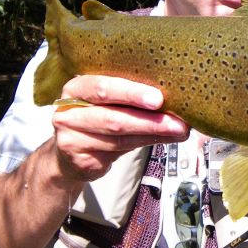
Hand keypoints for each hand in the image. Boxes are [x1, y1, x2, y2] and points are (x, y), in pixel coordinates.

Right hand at [51, 75, 188, 181]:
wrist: (70, 154)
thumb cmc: (97, 119)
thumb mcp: (106, 101)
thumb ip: (129, 97)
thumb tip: (174, 94)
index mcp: (76, 88)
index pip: (102, 88)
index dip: (131, 93)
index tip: (158, 98)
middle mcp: (68, 112)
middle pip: (112, 117)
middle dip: (149, 119)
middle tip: (176, 122)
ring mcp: (71, 138)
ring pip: (119, 137)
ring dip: (154, 134)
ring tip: (178, 131)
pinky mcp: (80, 160)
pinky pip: (119, 152)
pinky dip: (146, 144)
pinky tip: (164, 140)